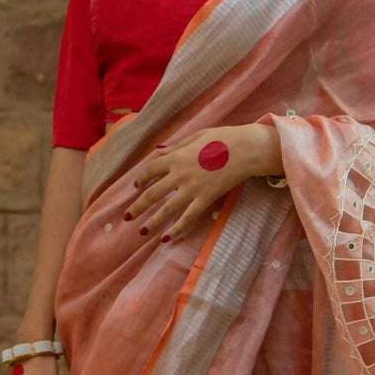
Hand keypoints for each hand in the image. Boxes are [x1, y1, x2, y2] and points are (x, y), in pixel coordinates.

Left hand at [125, 122, 277, 244]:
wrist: (246, 149)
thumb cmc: (224, 138)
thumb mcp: (197, 136)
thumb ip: (176, 146)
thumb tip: (158, 151)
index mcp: (176, 157)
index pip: (151, 170)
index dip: (141, 179)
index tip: (136, 187)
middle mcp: (179, 174)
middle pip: (152, 194)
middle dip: (138, 207)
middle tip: (127, 217)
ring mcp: (192, 189)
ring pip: (166, 210)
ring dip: (152, 222)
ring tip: (141, 232)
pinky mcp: (206, 200)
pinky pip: (188, 218)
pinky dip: (176, 229)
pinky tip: (166, 238)